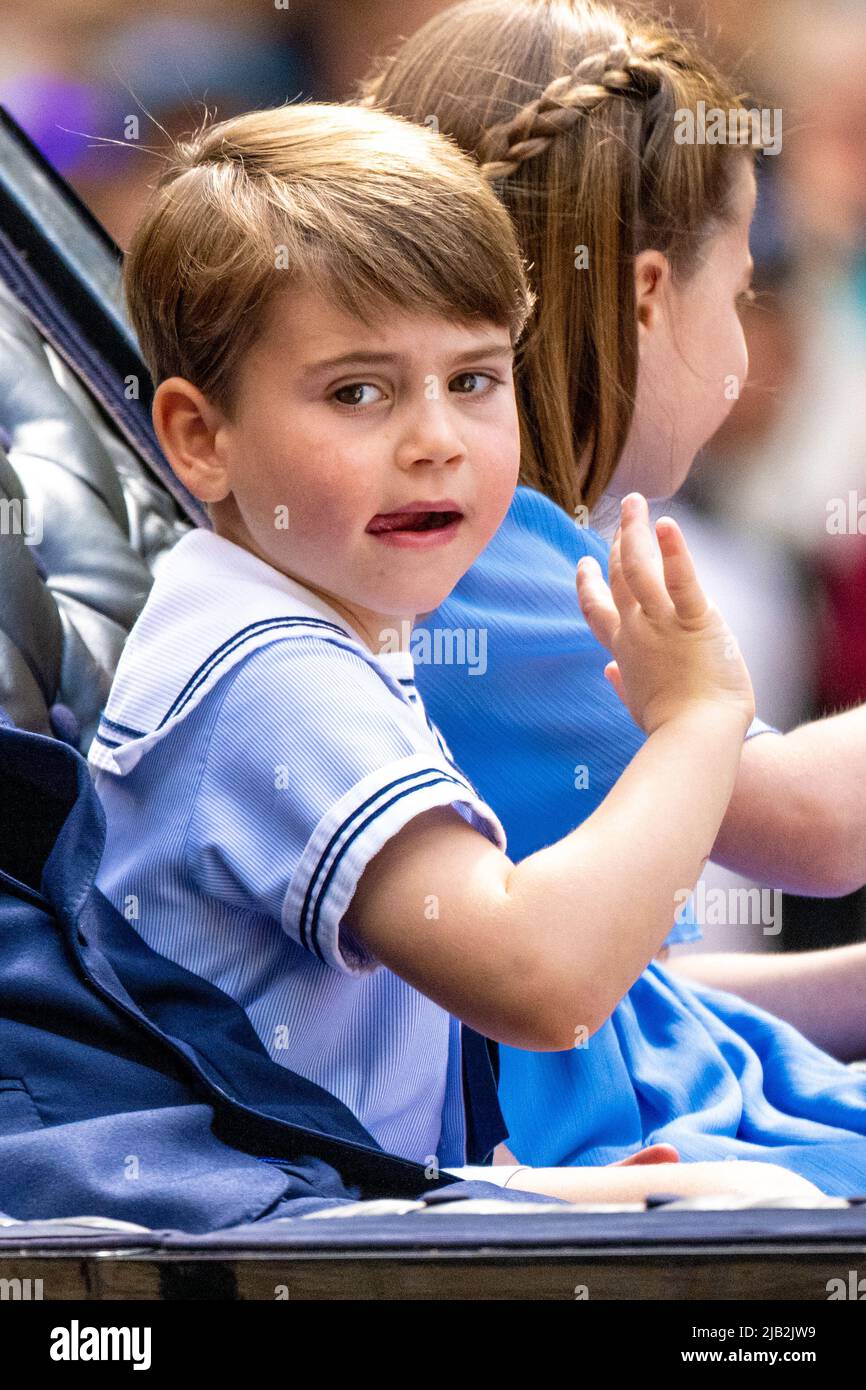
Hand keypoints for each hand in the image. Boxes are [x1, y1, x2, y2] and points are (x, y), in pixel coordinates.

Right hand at [576, 493, 754, 735]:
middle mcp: (636, 631)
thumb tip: (608, 673)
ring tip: (636, 503)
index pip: (597, 611)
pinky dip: (673, 551)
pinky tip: (666, 525)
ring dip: (634, 532)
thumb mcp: (638, 705)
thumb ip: (622, 685)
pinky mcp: (694, 622)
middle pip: (618, 577)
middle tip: (624, 511)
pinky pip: (681, 580)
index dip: (588, 585)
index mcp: (624, 651)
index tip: (583, 564)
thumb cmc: (671, 729)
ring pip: (638, 568)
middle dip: (618, 540)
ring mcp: (662, 624)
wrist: (694, 739)